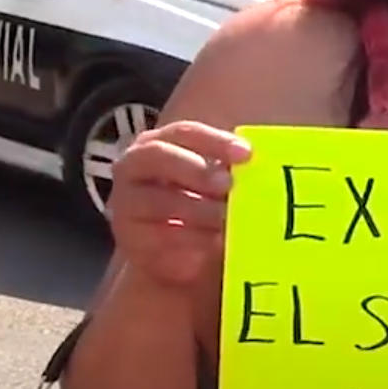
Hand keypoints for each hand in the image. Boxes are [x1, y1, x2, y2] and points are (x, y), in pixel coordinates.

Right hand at [106, 120, 250, 286]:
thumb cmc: (200, 207)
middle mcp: (134, 167)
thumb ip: (230, 172)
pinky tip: (210, 246)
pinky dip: (188, 241)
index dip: (215, 141)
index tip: (246, 154)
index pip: (184, 133)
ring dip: (198, 210)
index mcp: (159, 143)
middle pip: (159, 156)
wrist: (179, 256)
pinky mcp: (129, 239)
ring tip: (226, 221)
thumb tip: (261, 166)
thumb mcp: (215, 186)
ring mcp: (126, 203)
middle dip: (197, 170)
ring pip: (159, 200)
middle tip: (228, 186)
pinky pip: (158, 237)